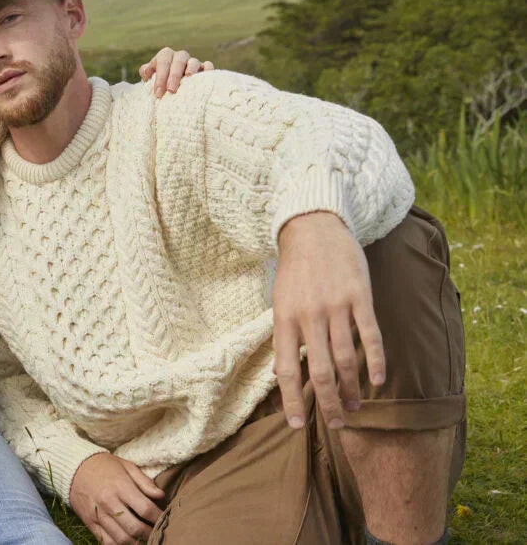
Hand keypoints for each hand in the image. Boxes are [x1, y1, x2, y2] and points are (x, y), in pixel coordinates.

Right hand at [70, 453, 165, 543]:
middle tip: (157, 533)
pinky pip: (106, 541)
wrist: (74, 467)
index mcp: (120, 486)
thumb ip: (144, 481)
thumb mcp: (126, 466)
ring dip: (136, 542)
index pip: (145, 508)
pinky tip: (127, 540)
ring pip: (121, 538)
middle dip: (150, 533)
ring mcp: (98, 514)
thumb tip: (161, 496)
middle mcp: (109, 502)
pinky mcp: (89, 522)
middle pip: (135, 528)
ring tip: (144, 538)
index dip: (159, 517)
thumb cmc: (104, 466)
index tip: (165, 519)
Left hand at [138, 48, 213, 97]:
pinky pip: (208, 65)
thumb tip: (146, 71)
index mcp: (165, 56)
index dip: (160, 76)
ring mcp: (192, 62)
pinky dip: (208, 69)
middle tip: (171, 90)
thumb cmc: (159, 82)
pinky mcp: (203, 69)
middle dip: (174, 75)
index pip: (163, 61)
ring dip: (191, 68)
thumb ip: (146, 72)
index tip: (158, 92)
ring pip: (193, 61)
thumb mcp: (149, 77)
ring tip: (188, 77)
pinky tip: (205, 76)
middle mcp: (179, 57)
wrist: (169, 87)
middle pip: (178, 60)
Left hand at [273, 212, 385, 431]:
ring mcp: (335, 306)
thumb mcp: (279, 300)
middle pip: (319, 371)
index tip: (297, 425)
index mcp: (284, 318)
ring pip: (345, 358)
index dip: (292, 400)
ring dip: (351, 388)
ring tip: (355, 406)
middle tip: (336, 423)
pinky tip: (376, 381)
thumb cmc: (294, 270)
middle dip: (327, 402)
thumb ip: (283, 336)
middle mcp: (309, 315)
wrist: (313, 229)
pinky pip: (369, 335)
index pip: (286, 369)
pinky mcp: (359, 296)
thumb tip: (281, 375)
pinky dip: (374, 361)